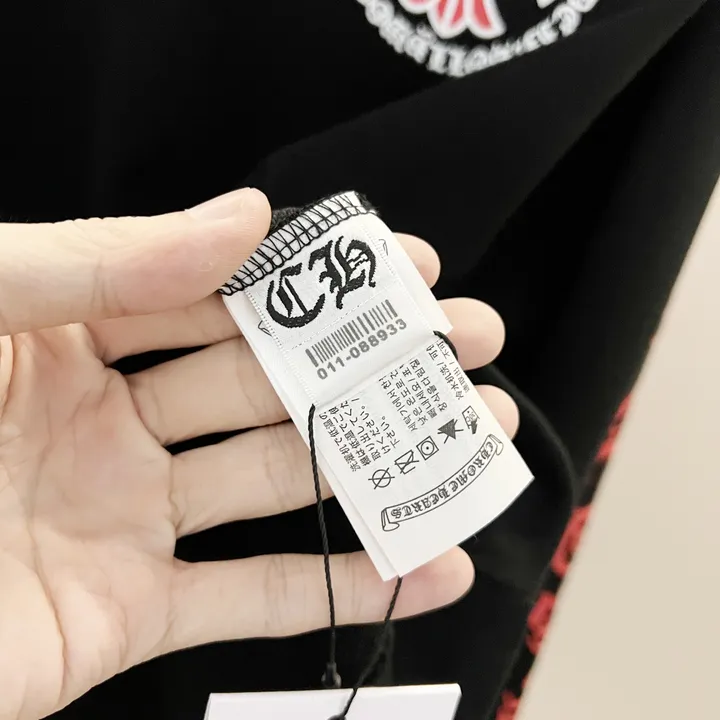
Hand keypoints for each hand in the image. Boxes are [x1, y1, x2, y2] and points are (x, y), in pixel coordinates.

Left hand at [0, 189, 518, 719]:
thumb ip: (105, 255)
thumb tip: (244, 216)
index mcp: (71, 337)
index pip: (224, 295)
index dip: (319, 281)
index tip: (408, 270)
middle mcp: (114, 426)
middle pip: (273, 387)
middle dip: (377, 366)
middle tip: (469, 346)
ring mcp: (129, 521)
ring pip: (282, 488)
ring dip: (381, 467)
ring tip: (474, 444)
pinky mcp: (130, 617)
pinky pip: (253, 602)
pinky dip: (345, 589)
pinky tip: (425, 566)